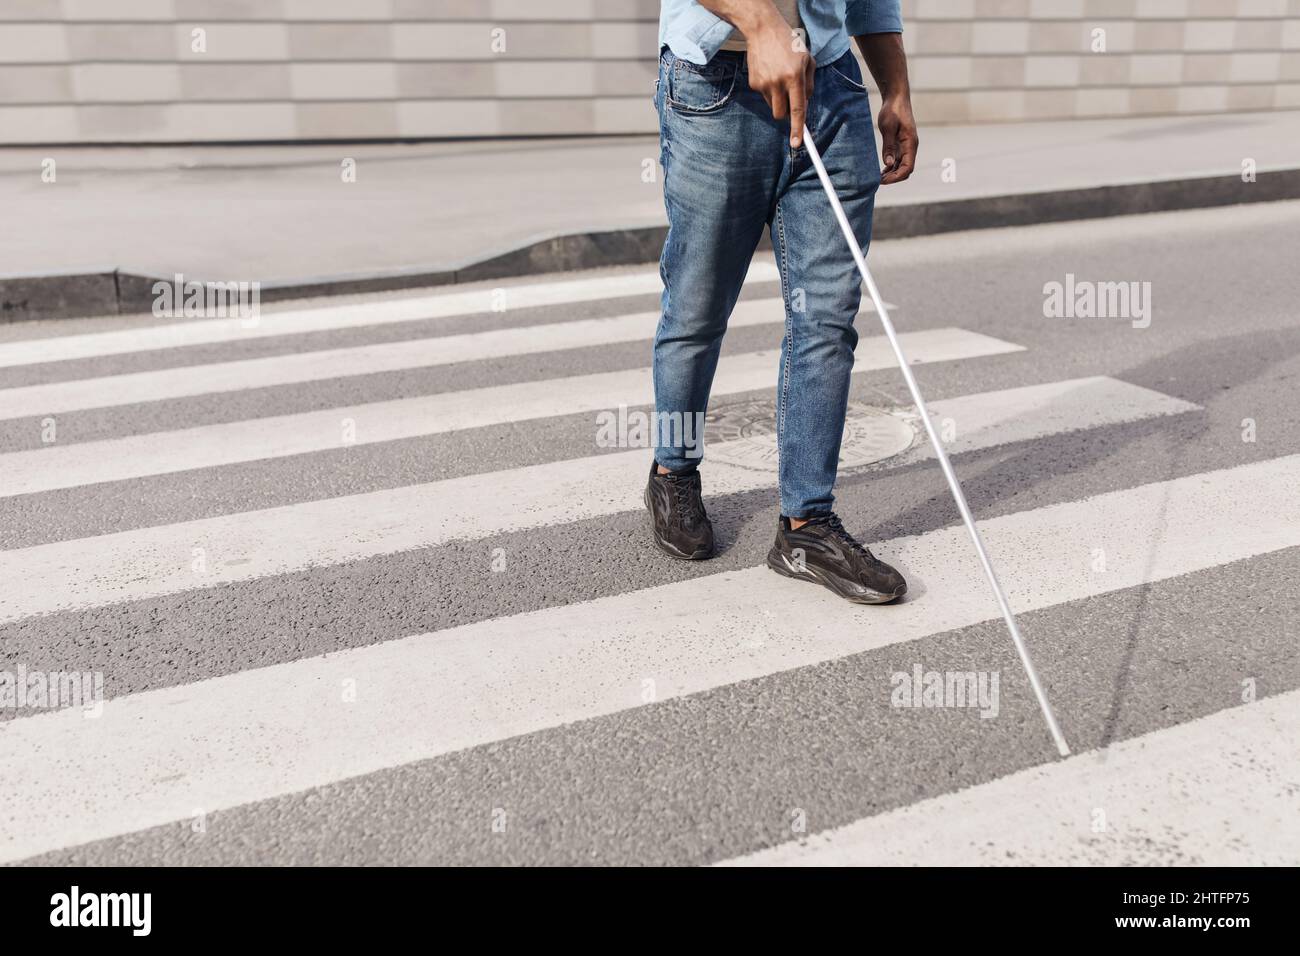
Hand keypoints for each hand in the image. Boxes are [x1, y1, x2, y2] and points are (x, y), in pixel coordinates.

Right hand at [746, 21, 815, 147]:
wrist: (763, 29)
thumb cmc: (788, 43)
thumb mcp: (807, 59)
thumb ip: (809, 84)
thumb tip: (804, 105)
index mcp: (794, 77)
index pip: (797, 110)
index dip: (798, 129)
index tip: (797, 144)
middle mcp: (778, 82)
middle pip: (781, 114)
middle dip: (786, 112)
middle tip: (789, 98)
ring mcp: (764, 84)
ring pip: (773, 105)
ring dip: (778, 98)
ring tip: (779, 77)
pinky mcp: (754, 83)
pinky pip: (764, 96)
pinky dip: (769, 89)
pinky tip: (770, 72)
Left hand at [877, 92, 917, 183]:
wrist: (896, 97)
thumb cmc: (893, 110)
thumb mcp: (888, 128)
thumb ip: (889, 146)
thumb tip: (889, 164)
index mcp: (911, 143)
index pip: (908, 167)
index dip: (896, 177)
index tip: (883, 181)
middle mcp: (911, 146)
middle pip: (906, 169)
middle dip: (894, 178)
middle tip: (878, 181)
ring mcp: (906, 145)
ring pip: (902, 166)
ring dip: (892, 173)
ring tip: (878, 178)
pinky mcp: (901, 143)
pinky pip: (898, 160)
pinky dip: (891, 167)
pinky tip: (882, 170)